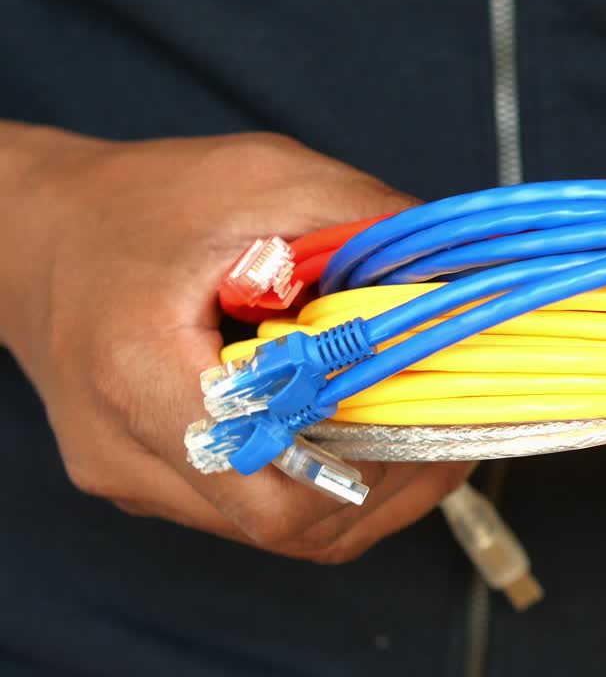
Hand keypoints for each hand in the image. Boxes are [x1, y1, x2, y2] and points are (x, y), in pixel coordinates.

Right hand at [0, 125, 470, 561]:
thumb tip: (459, 271)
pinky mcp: (146, 480)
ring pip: (275, 532)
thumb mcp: (261, 177)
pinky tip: (365, 434)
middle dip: (386, 485)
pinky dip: (322, 484)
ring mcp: (132, 478)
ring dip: (363, 491)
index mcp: (142, 373)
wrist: (35, 232)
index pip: (269, 486)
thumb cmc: (141, 200)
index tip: (431, 412)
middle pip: (284, 525)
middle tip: (452, 428)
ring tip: (422, 429)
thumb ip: (362, 220)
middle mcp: (126, 450)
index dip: (370, 467)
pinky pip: (251, 510)